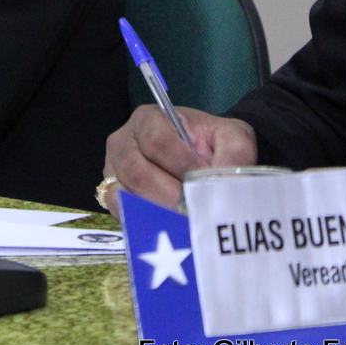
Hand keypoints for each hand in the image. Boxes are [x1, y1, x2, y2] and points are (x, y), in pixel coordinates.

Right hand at [102, 105, 256, 217]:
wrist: (204, 152)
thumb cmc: (212, 143)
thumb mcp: (233, 138)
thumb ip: (235, 155)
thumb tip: (227, 183)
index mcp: (148, 119)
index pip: (158, 143)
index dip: (182, 166)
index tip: (206, 182)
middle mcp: (123, 140)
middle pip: (137, 171)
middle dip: (170, 195)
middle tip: (196, 210)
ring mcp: (113, 167)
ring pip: (123, 191)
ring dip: (156, 209)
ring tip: (185, 220)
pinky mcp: (111, 190)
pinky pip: (116, 207)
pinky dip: (140, 219)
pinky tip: (166, 225)